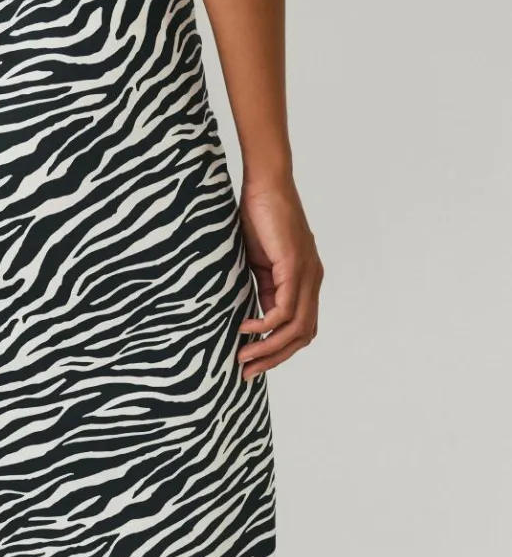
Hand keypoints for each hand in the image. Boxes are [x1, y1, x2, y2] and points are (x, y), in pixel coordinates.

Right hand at [236, 178, 322, 379]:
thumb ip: (263, 289)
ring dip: (269, 348)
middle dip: (275, 358)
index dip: (279, 350)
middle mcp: (312, 280)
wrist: (264, 184)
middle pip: (303, 335)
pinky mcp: (294, 265)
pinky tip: (246, 328)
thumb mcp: (258, 264)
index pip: (301, 328)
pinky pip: (285, 309)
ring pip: (296, 328)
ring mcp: (307, 273)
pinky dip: (266, 324)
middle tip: (247, 372)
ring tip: (243, 357)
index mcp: (305, 280)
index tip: (253, 363)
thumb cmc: (258, 218)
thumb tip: (253, 317)